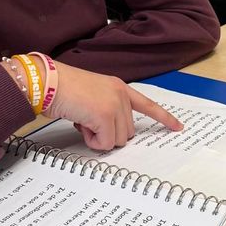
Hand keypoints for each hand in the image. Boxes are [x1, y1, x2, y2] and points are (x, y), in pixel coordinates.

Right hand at [46, 63, 181, 149]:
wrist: (48, 82)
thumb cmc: (62, 89)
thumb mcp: (91, 97)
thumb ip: (106, 111)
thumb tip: (110, 135)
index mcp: (119, 88)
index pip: (148, 105)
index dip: (163, 118)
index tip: (178, 127)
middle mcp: (121, 95)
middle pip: (128, 132)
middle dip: (108, 134)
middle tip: (87, 122)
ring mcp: (115, 105)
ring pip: (118, 140)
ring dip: (99, 138)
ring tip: (83, 121)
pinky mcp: (105, 115)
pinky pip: (105, 143)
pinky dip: (92, 141)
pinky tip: (81, 125)